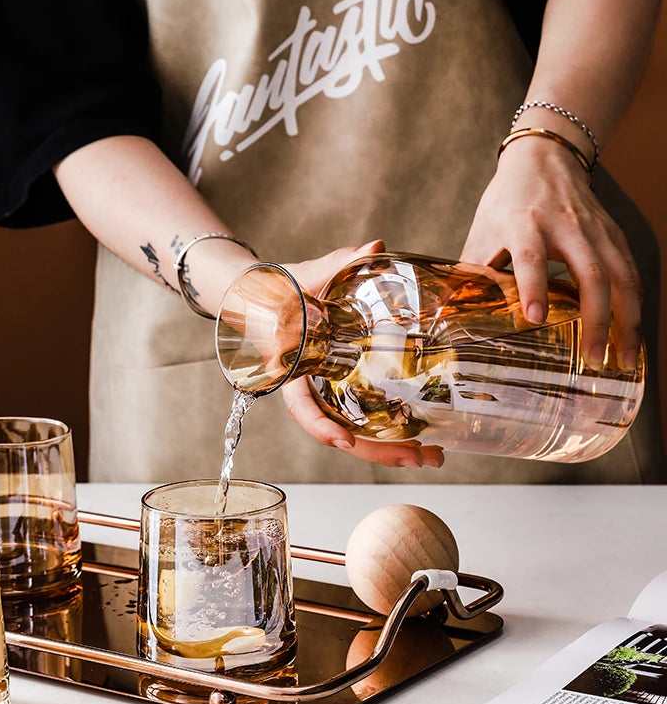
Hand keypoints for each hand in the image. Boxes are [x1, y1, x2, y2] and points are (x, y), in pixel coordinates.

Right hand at [280, 241, 444, 468]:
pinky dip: (393, 427)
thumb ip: (336, 264)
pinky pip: (367, 413)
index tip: (346, 442)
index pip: (302, 407)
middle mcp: (311, 389)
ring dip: (393, 446)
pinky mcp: (346, 386)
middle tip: (421, 457)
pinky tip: (425, 433)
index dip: (321, 426)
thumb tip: (375, 246)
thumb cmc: (280, 288)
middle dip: (379, 450)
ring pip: (358, 430)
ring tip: (434, 456)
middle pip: (341, 431)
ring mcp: (330, 391)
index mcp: (292, 370)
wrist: (270, 295)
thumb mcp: (304, 276)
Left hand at [460, 138, 641, 370]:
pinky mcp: (614, 234)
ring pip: (621, 277)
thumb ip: (472, 272)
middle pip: (590, 274)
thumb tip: (449, 314)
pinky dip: (635, 305)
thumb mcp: (482, 232)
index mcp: (524, 224)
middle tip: (592, 360)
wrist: (544, 158)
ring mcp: (596, 230)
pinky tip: (632, 334)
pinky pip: (630, 272)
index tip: (534, 318)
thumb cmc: (505, 201)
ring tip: (624, 360)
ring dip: (626, 321)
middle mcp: (566, 226)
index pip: (530, 257)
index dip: (533, 287)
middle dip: (596, 320)